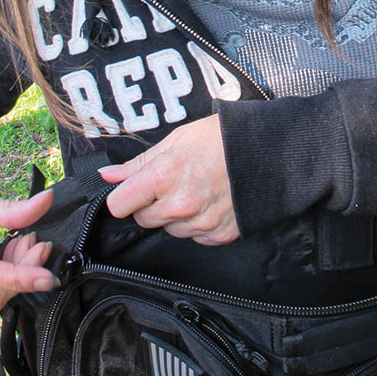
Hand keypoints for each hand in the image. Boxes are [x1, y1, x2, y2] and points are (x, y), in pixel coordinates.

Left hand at [101, 115, 238, 244]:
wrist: (268, 152)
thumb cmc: (222, 138)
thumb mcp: (176, 139)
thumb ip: (139, 163)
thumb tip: (107, 176)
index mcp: (163, 176)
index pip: (119, 205)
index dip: (123, 196)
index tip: (133, 190)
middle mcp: (179, 205)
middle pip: (144, 219)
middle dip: (151, 204)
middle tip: (173, 182)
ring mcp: (200, 223)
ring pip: (169, 229)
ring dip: (175, 215)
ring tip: (197, 189)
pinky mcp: (219, 235)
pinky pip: (195, 237)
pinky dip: (198, 224)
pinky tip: (211, 202)